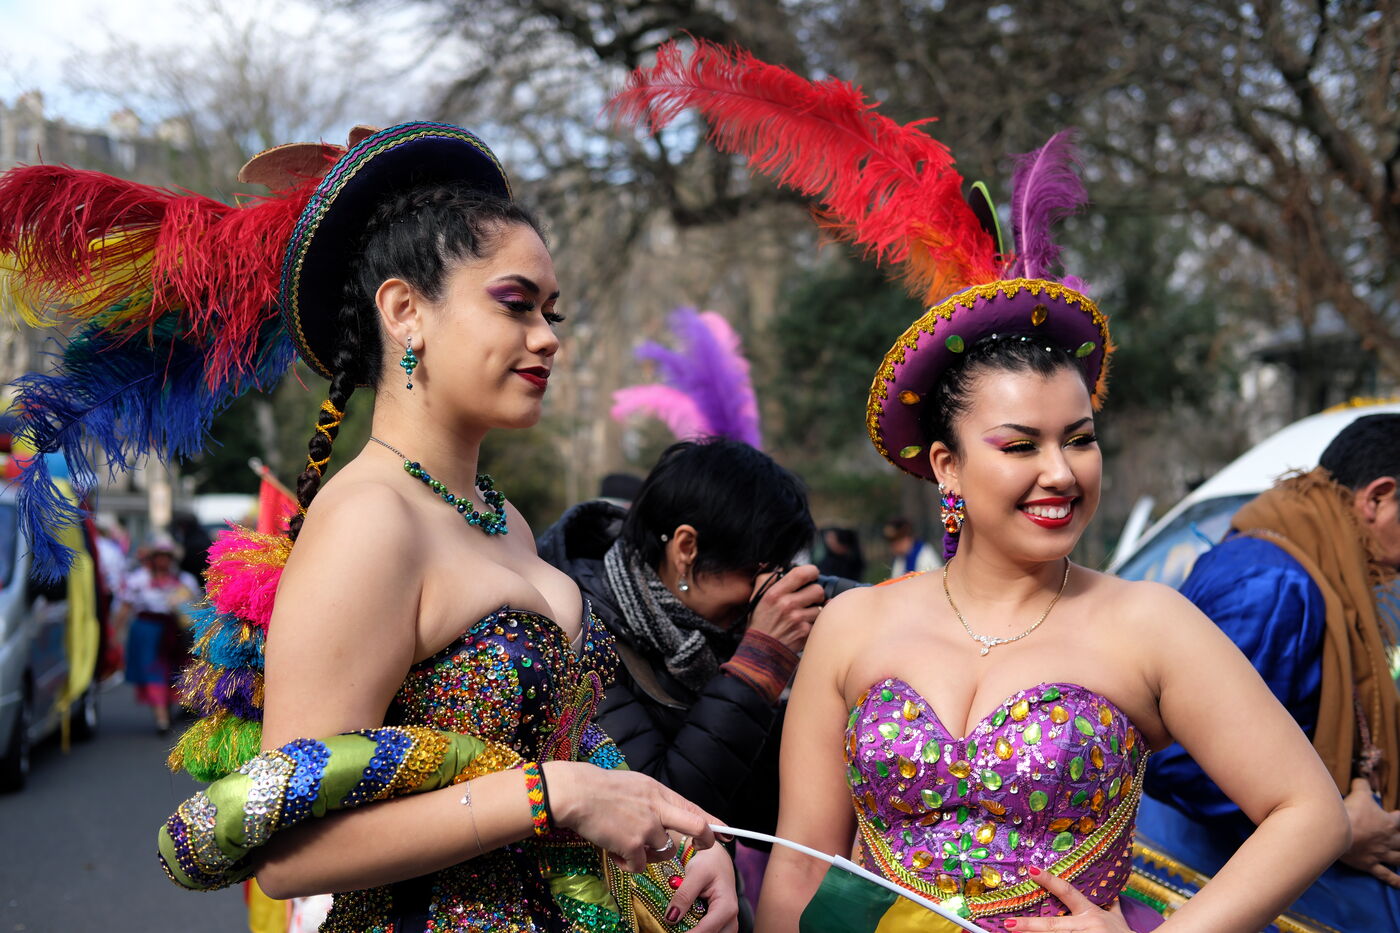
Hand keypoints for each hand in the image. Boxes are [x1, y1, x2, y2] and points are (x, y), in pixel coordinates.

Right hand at [544, 762, 716, 872]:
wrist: (577, 794)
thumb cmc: (601, 788)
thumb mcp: (636, 785)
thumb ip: (654, 800)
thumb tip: (666, 814)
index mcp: (659, 792)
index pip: (693, 808)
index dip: (713, 823)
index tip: (727, 833)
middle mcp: (658, 809)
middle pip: (695, 827)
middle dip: (705, 840)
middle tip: (705, 848)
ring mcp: (647, 828)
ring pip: (664, 852)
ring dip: (651, 855)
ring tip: (630, 844)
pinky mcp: (632, 845)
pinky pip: (640, 865)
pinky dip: (629, 864)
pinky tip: (615, 852)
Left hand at [665, 844, 737, 932]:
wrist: (718, 858)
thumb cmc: (709, 862)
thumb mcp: (696, 873)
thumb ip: (684, 895)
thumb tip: (671, 918)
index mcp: (726, 907)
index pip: (706, 930)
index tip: (670, 932)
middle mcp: (730, 919)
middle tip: (671, 929)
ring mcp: (726, 923)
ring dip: (695, 932)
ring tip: (677, 927)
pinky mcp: (720, 924)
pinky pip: (710, 932)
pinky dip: (696, 930)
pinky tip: (683, 926)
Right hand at [748, 564, 822, 652]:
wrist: (760, 652)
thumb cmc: (760, 623)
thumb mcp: (757, 598)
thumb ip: (767, 579)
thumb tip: (781, 567)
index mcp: (774, 594)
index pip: (801, 573)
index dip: (812, 571)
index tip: (813, 574)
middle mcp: (787, 605)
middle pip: (817, 590)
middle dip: (816, 593)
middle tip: (809, 598)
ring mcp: (798, 620)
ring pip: (821, 607)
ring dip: (816, 610)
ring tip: (804, 615)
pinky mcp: (805, 633)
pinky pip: (820, 622)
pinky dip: (815, 623)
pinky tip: (805, 625)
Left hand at [1004, 866, 1130, 930]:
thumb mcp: (1118, 919)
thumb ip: (1112, 905)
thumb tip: (1112, 891)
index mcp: (1091, 914)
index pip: (1068, 892)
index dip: (1050, 881)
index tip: (1032, 870)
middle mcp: (1086, 927)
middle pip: (1053, 926)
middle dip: (1030, 926)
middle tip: (1008, 923)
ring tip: (1012, 932)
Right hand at [1340, 777, 1399, 886]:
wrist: (1337, 833)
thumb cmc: (1350, 813)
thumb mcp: (1358, 794)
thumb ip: (1362, 785)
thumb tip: (1361, 777)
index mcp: (1388, 823)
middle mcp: (1389, 840)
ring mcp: (1381, 854)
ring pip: (1398, 859)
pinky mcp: (1370, 865)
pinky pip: (1385, 875)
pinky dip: (1395, 881)